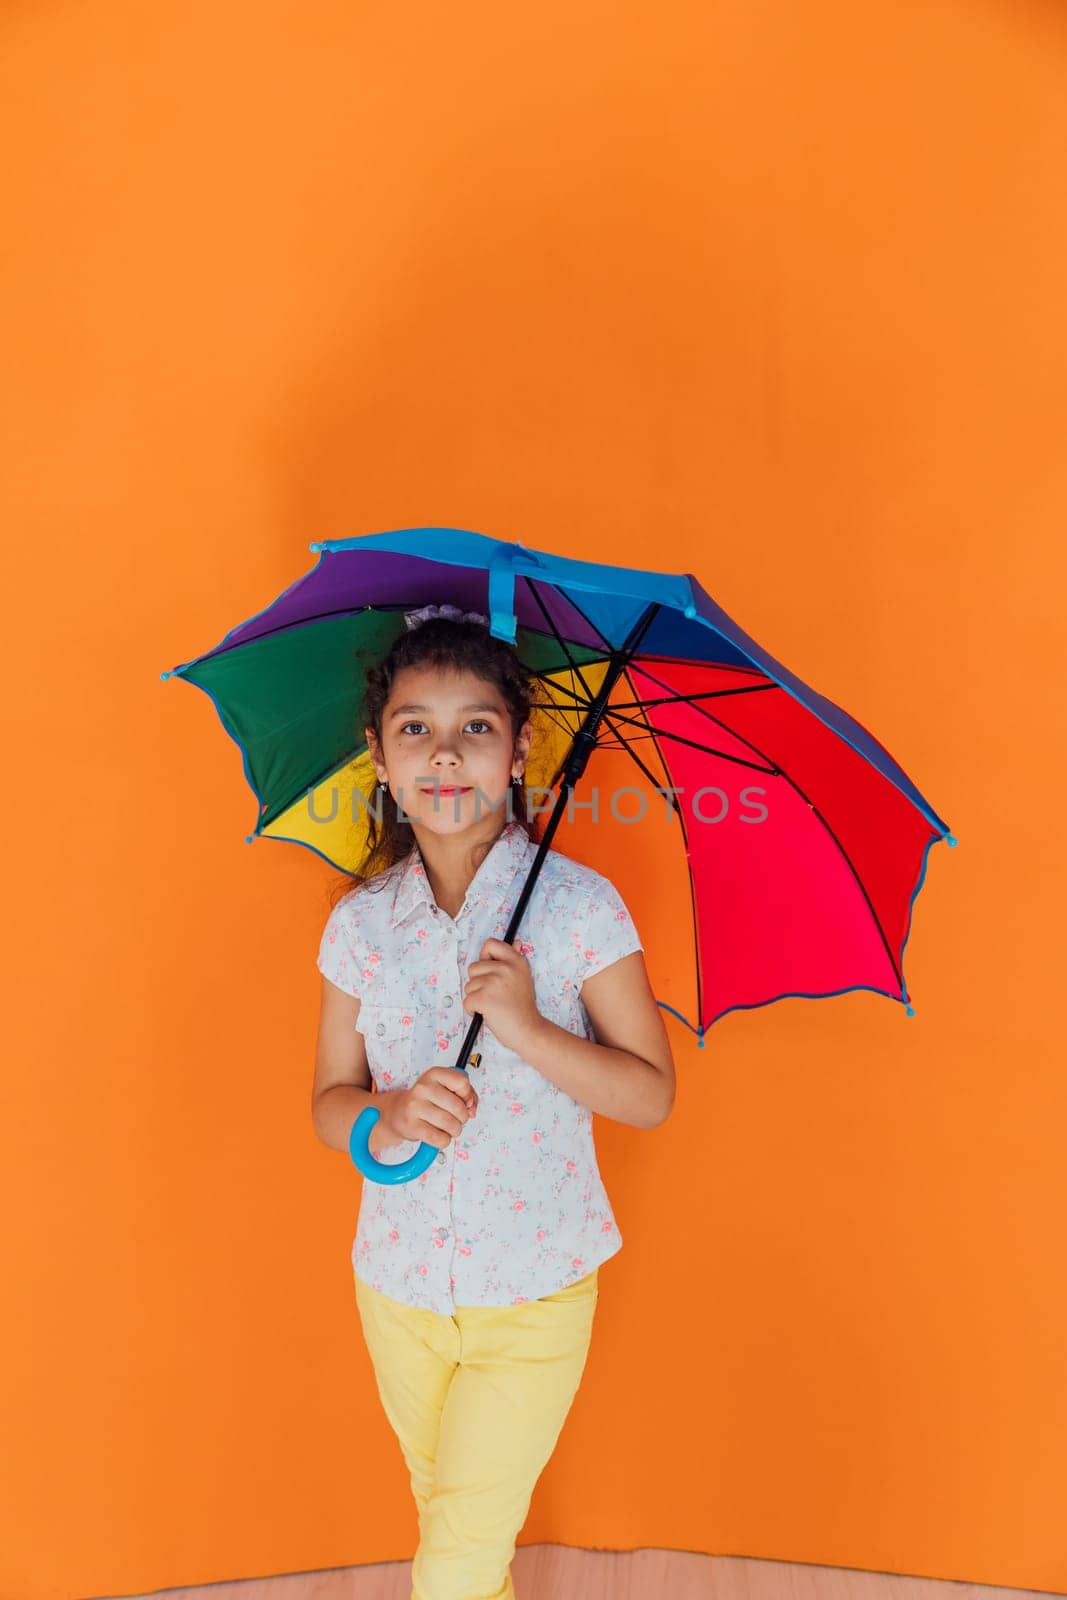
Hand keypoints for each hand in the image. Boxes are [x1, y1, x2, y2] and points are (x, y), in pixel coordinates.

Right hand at [370, 1068, 478, 1153]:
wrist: (398, 1112)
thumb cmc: (427, 1100)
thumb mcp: (446, 1088)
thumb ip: (466, 1094)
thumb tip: (471, 1108)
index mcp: (434, 1075)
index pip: (461, 1082)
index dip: (467, 1095)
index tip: (464, 1101)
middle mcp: (423, 1088)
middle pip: (457, 1107)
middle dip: (463, 1118)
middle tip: (458, 1119)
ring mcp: (415, 1106)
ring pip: (450, 1124)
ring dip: (455, 1130)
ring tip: (450, 1128)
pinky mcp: (412, 1126)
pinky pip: (439, 1138)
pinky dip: (444, 1140)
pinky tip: (440, 1135)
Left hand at [463, 937, 541, 1053]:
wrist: (528, 1030)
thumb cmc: (523, 1008)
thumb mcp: (524, 978)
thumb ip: (515, 960)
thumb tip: (516, 942)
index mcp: (516, 961)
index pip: (490, 944)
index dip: (485, 957)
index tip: (490, 970)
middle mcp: (506, 968)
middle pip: (474, 967)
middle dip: (478, 983)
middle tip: (495, 995)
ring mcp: (494, 982)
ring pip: (469, 985)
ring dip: (476, 997)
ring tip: (493, 1005)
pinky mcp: (484, 998)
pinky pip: (467, 1001)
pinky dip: (473, 1010)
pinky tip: (487, 1013)